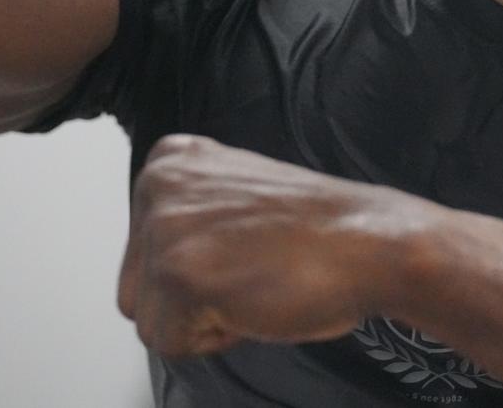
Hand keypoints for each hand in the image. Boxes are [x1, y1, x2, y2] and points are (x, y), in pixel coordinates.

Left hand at [117, 134, 430, 356]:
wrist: (367, 242)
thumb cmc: (314, 231)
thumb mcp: (230, 194)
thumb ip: (186, 213)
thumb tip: (152, 263)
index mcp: (168, 160)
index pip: (141, 251)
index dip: (193, 268)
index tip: (239, 249)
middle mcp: (157, 184)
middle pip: (136, 287)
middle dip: (188, 298)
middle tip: (247, 272)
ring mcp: (164, 228)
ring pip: (149, 319)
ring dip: (200, 320)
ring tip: (249, 284)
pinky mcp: (178, 273)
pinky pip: (169, 342)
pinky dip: (213, 338)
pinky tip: (251, 301)